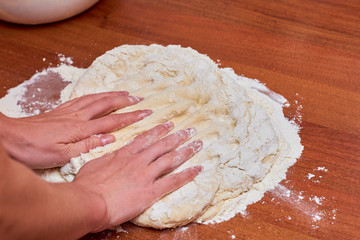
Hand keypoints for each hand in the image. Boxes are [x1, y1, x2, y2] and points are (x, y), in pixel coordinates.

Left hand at [0, 91, 151, 168]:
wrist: (10, 137)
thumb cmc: (35, 149)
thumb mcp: (63, 155)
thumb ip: (88, 145)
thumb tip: (110, 138)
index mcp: (81, 129)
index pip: (112, 122)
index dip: (131, 117)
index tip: (145, 113)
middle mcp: (78, 116)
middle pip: (106, 105)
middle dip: (125, 102)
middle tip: (140, 99)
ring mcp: (69, 111)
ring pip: (96, 99)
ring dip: (112, 95)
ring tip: (125, 93)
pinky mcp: (60, 110)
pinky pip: (83, 98)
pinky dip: (95, 95)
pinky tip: (98, 95)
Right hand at [73, 122, 202, 230]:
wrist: (88, 201)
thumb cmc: (86, 185)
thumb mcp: (94, 165)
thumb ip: (107, 159)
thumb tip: (110, 157)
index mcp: (124, 154)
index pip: (145, 139)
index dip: (159, 131)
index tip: (169, 124)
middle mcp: (138, 161)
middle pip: (162, 145)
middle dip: (177, 136)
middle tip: (190, 130)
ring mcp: (146, 175)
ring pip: (170, 159)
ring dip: (186, 150)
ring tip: (197, 143)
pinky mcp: (150, 191)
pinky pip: (173, 181)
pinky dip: (188, 174)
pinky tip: (198, 169)